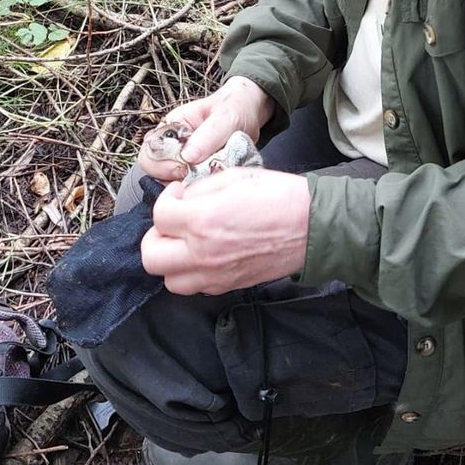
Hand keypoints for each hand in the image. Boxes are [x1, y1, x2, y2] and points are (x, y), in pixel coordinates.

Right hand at [136, 76, 274, 183]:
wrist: (250, 113)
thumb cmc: (234, 107)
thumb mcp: (225, 116)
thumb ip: (208, 134)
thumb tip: (187, 157)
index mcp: (170, 128)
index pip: (149, 152)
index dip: (162, 165)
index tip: (184, 167)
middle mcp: (171, 147)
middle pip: (154, 173)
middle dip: (174, 179)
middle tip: (199, 175)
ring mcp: (182, 162)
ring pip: (170, 184)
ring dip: (189, 186)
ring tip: (211, 176)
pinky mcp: (196, 174)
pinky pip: (190, 189)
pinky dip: (200, 190)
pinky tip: (214, 182)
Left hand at [140, 167, 309, 294]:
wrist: (312, 225)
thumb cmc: (278, 195)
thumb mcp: (233, 177)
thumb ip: (199, 189)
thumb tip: (182, 199)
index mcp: (202, 220)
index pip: (159, 216)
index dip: (166, 200)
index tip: (179, 195)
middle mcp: (203, 253)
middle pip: (151, 257)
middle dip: (156, 236)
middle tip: (173, 222)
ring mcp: (216, 275)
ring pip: (170, 281)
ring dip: (171, 260)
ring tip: (186, 242)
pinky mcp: (230, 286)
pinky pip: (196, 287)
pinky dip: (192, 273)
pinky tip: (205, 254)